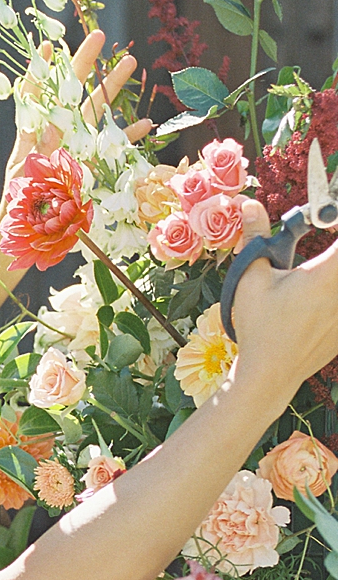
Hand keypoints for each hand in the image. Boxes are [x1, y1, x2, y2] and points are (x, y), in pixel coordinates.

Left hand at [3, 29, 153, 189]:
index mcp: (33, 134)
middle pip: (70, 92)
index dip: (40, 70)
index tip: (48, 44)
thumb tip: (52, 134)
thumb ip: (40, 157)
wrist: (28, 231)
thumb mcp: (26, 179)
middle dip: (84, 63)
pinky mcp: (89, 164)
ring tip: (130, 62)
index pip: (35, 95)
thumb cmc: (20, 205)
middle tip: (100, 34)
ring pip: (94, 110)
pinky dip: (128, 136)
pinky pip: (111, 147)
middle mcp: (55, 134)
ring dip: (111, 88)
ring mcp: (74, 146)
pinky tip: (145, 124)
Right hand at [230, 199, 337, 401]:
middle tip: (321, 240)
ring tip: (306, 287)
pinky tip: (310, 305)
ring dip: (327, 276)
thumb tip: (251, 205)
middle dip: (328, 258)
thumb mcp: (251, 279)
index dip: (335, 220)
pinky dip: (329, 298)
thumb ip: (255, 238)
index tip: (326, 218)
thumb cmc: (259, 326)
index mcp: (326, 275)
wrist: (271, 374)